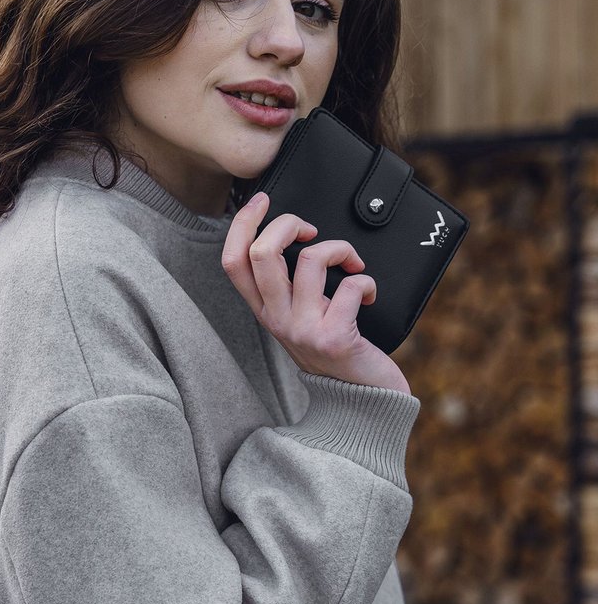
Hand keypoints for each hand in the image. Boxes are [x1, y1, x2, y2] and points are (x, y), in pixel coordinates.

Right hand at [221, 192, 410, 394]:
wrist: (362, 402)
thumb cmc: (336, 351)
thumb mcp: (300, 320)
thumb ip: (290, 288)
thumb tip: (296, 237)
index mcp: (264, 311)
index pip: (233, 262)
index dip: (242, 224)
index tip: (261, 201)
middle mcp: (277, 320)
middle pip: (263, 252)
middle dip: (289, 223)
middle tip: (311, 230)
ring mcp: (304, 329)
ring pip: (312, 259)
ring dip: (341, 250)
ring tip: (352, 265)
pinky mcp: (335, 337)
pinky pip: (351, 285)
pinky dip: (367, 281)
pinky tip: (370, 294)